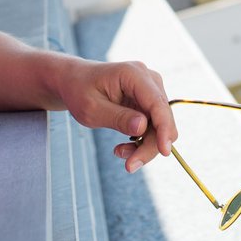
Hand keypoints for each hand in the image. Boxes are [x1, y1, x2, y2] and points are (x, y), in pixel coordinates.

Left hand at [59, 60, 177, 172]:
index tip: (165, 152)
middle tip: (129, 165)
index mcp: (133, 74)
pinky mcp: (148, 101)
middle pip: (162, 117)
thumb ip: (117, 118)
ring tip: (119, 152)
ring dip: (144, 145)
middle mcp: (148, 79)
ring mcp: (150, 89)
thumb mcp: (92, 108)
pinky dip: (142, 140)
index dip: (164, 127)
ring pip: (160, 125)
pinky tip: (123, 146)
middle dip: (150, 144)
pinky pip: (154, 126)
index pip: (157, 102)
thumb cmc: (80, 91)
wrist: (76, 82)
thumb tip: (142, 127)